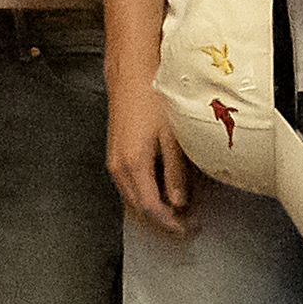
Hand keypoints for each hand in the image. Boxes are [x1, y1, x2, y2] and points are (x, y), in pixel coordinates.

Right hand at [105, 81, 191, 236]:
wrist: (131, 74)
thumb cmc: (152, 98)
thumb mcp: (172, 137)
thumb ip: (175, 173)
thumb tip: (179, 202)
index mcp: (134, 164)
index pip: (151, 208)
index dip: (170, 223)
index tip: (187, 229)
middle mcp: (119, 167)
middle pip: (139, 209)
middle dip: (162, 222)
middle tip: (187, 226)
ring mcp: (114, 161)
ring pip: (132, 199)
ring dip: (154, 210)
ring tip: (178, 213)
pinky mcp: (116, 155)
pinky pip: (129, 186)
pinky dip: (145, 197)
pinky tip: (161, 194)